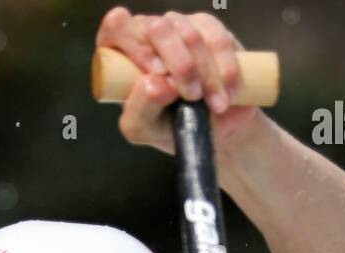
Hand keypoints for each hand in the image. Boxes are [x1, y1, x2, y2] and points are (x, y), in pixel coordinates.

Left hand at [95, 7, 262, 155]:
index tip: (155, 72)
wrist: (215, 132)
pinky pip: (217, 38)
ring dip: (205, 74)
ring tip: (214, 105)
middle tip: (192, 96)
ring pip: (190, 34)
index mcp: (123, 55)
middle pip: (156, 27)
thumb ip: (140, 110)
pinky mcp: (208, 28)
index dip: (135, 46)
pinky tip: (228, 94)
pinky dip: (225, 70)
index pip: (116, 28)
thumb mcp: (145, 130)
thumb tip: (157, 83)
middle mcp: (147, 36)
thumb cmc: (172, 128)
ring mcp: (179, 28)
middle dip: (179, 65)